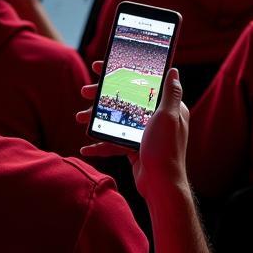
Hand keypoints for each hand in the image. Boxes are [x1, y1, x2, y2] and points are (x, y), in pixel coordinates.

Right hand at [76, 63, 190, 200]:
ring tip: (79, 118)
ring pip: (117, 121)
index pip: (142, 83)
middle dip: (103, 96)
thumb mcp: (169, 116)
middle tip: (84, 92)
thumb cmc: (166, 149)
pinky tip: (86, 147)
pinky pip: (115, 142)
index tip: (102, 67)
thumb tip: (173, 71)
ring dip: (97, 119)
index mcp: (166, 107)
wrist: (161, 185)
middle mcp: (156, 118)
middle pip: (126, 100)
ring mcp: (144, 134)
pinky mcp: (135, 149)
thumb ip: (170, 93)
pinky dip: (101, 145)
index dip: (122, 72)